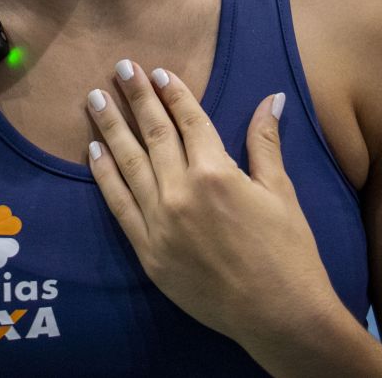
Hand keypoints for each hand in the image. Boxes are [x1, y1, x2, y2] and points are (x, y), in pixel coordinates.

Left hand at [85, 59, 342, 350]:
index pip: (189, 121)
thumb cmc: (287, 252)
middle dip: (136, 97)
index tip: (158, 71)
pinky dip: (104, 176)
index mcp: (216, 173)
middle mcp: (182, 192)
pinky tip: (93, 151)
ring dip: (111, 127)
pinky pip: (119, 205)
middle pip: (154, 134)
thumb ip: (265, 142)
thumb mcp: (281, 192)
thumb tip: (271, 99)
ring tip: (95, 98)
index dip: (173, 93)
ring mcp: (160, 223)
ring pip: (129, 163)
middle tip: (121, 67)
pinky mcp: (148, 252)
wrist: (277, 314)